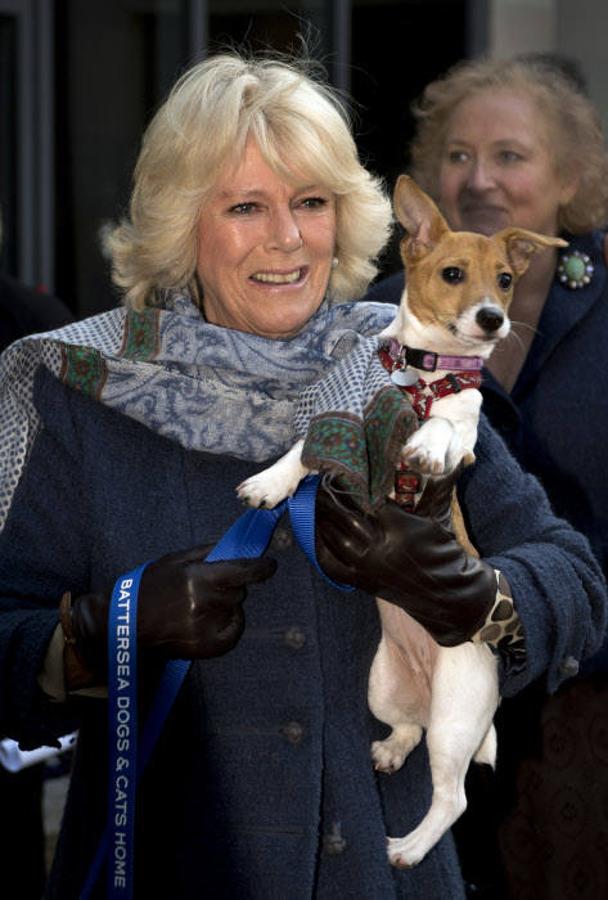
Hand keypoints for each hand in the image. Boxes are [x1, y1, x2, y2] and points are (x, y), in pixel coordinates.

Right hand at [66, 545, 276, 685]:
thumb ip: (207, 553)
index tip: (270, 565)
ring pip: (235, 610)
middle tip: (209, 588)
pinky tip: (215, 621)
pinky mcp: (204, 648)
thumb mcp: (175, 560)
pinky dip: (231, 626)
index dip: (261, 568)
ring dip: (227, 606)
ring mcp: (205, 628)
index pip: (241, 571)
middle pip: (239, 592)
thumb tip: (235, 548)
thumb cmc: (149, 588)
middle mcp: (203, 603)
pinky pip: (233, 633)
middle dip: (231, 587)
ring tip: (200, 607)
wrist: (126, 625)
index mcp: (196, 577)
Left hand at [315, 472, 494, 645]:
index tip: (341, 471)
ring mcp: (368, 567)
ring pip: (334, 537)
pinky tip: (317, 532)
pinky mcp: (361, 582)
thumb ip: (433, 488)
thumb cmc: (443, 550)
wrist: (446, 593)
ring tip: (316, 501)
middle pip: (345, 515)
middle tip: (321, 481)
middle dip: (330, 497)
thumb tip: (448, 457)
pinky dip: (320, 546)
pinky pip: (331, 564)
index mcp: (400, 528)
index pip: (368, 499)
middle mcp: (380, 547)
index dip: (352, 483)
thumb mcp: (437, 517)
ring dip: (322, 517)